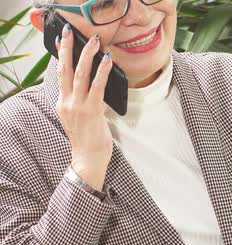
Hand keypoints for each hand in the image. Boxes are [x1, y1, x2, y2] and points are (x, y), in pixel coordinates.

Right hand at [55, 23, 113, 189]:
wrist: (88, 160)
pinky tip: (107, 60)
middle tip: (70, 32)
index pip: (60, 76)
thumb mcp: (79, 118)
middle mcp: (67, 103)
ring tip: (94, 42)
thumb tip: (93, 88)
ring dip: (87, 56)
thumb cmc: (88, 141)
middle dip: (67, 49)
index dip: (61, 57)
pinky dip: (102, 71)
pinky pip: (97, 86)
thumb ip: (81, 103)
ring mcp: (78, 106)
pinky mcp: (92, 111)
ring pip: (80, 74)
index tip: (62, 42)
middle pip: (64, 70)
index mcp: (63, 104)